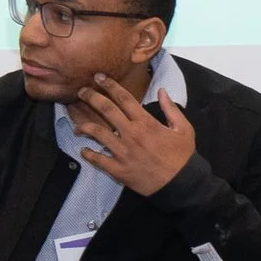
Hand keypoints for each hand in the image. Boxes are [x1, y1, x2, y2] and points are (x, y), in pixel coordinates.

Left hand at [67, 74, 196, 195]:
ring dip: (84, 126)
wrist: (180, 184)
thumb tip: (162, 90)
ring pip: (97, 133)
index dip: (110, 85)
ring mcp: (122, 152)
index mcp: (145, 122)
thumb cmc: (182, 156)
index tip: (99, 77)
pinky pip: (98, 159)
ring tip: (77, 126)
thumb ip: (171, 108)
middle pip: (106, 110)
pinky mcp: (118, 169)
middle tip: (81, 92)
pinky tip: (83, 150)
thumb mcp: (183, 128)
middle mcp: (131, 134)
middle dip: (91, 97)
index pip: (124, 98)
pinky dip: (88, 154)